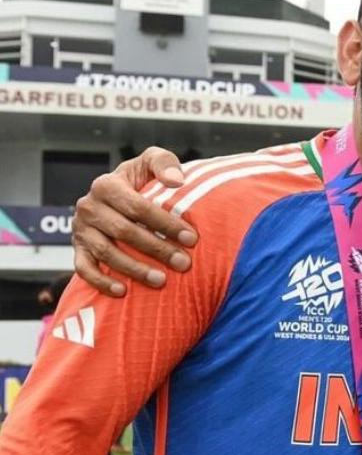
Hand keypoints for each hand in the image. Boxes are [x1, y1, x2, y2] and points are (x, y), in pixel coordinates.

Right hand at [73, 147, 195, 296]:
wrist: (115, 195)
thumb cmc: (140, 180)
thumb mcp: (151, 163)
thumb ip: (164, 163)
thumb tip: (176, 180)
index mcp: (107, 185)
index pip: (138, 207)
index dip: (165, 223)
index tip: (191, 238)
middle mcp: (89, 207)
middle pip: (124, 231)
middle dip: (156, 249)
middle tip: (183, 263)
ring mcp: (81, 230)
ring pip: (106, 252)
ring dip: (134, 269)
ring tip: (161, 281)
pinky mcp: (77, 249)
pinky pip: (84, 268)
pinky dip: (101, 281)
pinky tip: (123, 291)